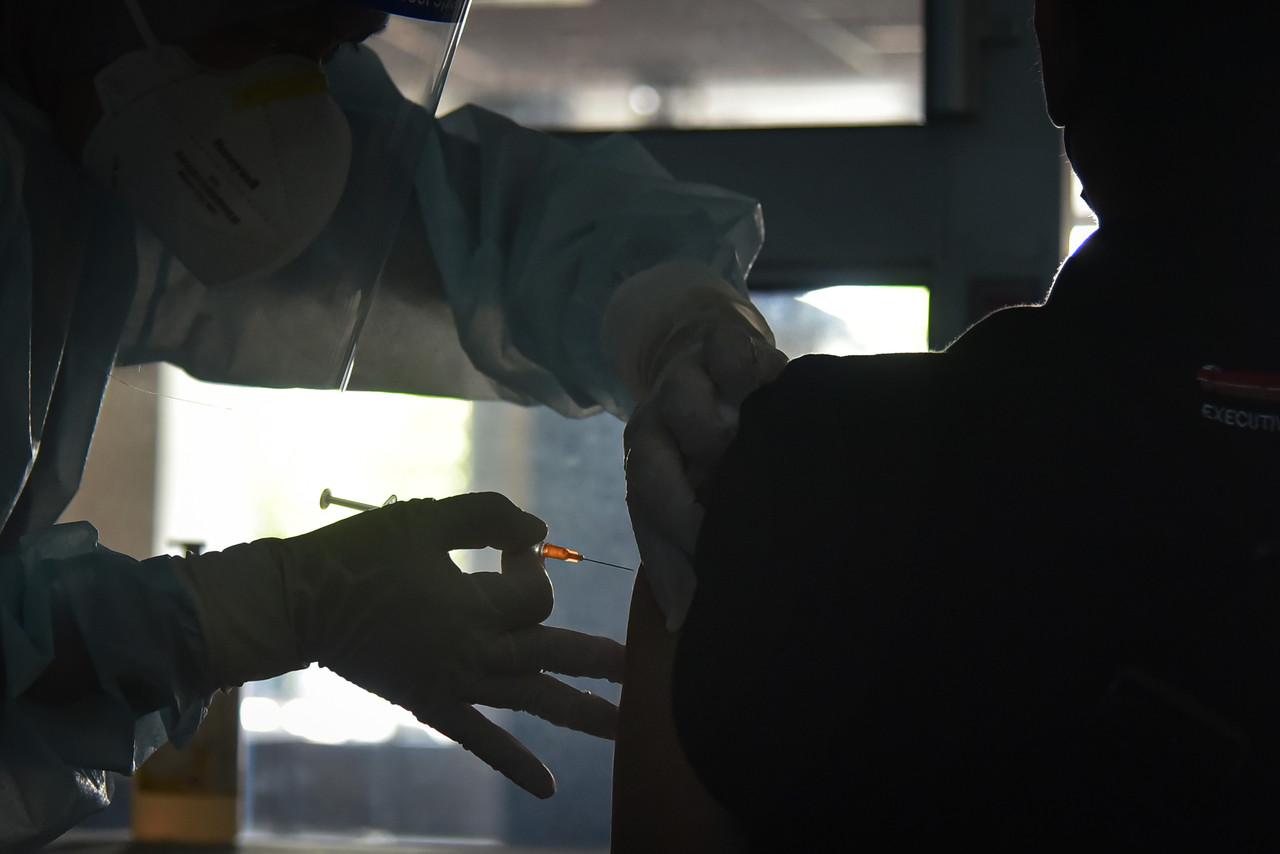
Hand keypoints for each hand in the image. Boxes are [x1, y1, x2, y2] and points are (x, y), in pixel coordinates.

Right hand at [177, 492, 624, 798]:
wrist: (296, 606)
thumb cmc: (360, 554)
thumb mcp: (426, 518)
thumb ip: (488, 517)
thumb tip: (543, 531)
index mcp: (473, 606)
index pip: (535, 593)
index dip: (533, 563)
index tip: (512, 547)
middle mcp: (473, 653)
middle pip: (552, 652)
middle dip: (600, 657)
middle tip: (646, 669)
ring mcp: (454, 686)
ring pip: (531, 700)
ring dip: (581, 713)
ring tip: (627, 727)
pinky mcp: (432, 704)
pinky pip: (480, 739)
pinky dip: (515, 762)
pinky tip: (551, 787)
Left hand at [624, 311, 786, 629]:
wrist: (691, 340)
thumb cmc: (696, 438)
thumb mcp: (680, 485)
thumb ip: (677, 549)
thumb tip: (682, 623)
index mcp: (646, 460)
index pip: (649, 509)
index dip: (674, 549)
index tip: (702, 588)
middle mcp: (658, 421)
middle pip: (659, 461)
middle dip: (688, 492)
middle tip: (724, 517)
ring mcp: (687, 378)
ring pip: (688, 403)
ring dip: (717, 428)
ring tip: (752, 449)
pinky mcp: (721, 339)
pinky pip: (733, 351)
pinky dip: (754, 369)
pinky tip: (780, 391)